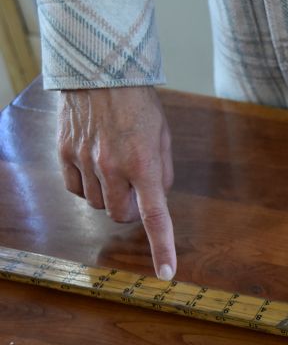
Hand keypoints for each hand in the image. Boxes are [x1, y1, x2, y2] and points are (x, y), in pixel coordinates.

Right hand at [57, 86, 175, 279]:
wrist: (101, 71)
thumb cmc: (139, 105)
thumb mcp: (163, 138)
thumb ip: (162, 174)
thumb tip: (155, 201)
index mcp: (144, 165)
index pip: (155, 217)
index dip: (162, 248)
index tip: (166, 273)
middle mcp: (113, 167)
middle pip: (121, 216)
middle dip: (131, 212)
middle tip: (136, 192)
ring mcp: (85, 161)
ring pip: (97, 205)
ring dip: (109, 197)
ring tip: (114, 168)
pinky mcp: (64, 154)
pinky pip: (75, 190)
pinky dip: (86, 187)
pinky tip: (93, 167)